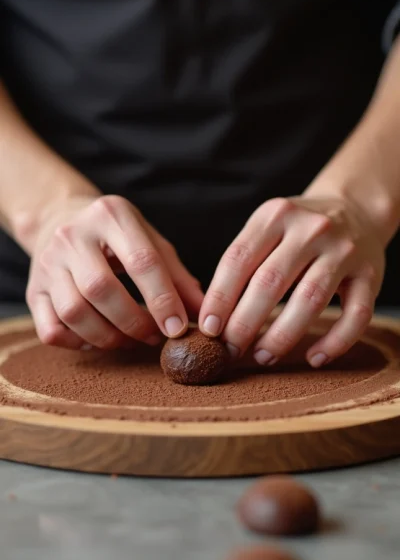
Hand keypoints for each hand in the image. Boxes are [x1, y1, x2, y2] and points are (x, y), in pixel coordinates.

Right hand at [27, 195, 202, 348]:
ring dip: (109, 337)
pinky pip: (50, 329)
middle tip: (155, 337)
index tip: (179, 329)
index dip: (162, 299)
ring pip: (74, 312)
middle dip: (134, 321)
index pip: (141, 260)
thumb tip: (205, 315)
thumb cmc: (117, 237)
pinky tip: (99, 339)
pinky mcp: (33, 291)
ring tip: (131, 340)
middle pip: (101, 289)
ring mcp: (48, 263)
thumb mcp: (151, 241)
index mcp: (111, 215)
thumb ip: (178, 276)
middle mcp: (72, 235)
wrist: (61, 221)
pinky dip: (78, 343)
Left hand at [199, 196, 384, 366]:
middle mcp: (311, 229)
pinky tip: (314, 359)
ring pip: (311, 299)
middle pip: (270, 282)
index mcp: (276, 215)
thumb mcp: (268, 226)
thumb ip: (244, 262)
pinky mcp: (370, 273)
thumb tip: (213, 317)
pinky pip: (356, 315)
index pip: (239, 259)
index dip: (220, 297)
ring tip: (263, 356)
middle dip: (245, 323)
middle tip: (230, 349)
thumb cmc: (298, 230)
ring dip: (282, 335)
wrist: (356, 209)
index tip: (208, 329)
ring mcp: (344, 250)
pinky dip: (335, 342)